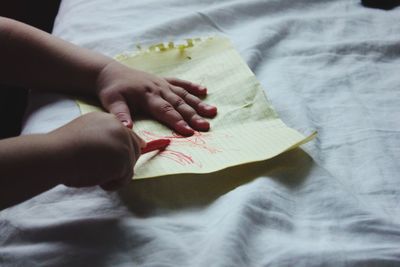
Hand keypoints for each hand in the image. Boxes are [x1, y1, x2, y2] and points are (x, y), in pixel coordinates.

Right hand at [49, 112, 144, 190]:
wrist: (56, 154)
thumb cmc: (61, 150)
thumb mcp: (83, 136)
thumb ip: (101, 140)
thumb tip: (115, 155)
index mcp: (107, 119)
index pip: (126, 135)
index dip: (125, 149)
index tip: (123, 158)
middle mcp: (119, 128)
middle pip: (134, 150)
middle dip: (122, 164)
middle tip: (101, 171)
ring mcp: (124, 143)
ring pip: (129, 166)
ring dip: (113, 175)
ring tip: (93, 174)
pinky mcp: (125, 158)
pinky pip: (124, 178)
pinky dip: (112, 183)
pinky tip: (97, 180)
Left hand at [96, 61, 216, 135]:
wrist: (109, 71)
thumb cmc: (111, 89)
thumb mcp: (111, 101)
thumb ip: (120, 114)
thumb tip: (127, 129)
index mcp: (147, 96)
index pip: (165, 111)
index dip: (177, 122)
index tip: (189, 131)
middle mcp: (158, 88)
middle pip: (179, 104)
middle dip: (193, 116)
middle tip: (205, 127)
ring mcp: (162, 83)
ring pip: (184, 94)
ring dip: (198, 103)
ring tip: (213, 112)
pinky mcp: (163, 80)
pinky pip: (180, 83)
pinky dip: (192, 87)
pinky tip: (204, 91)